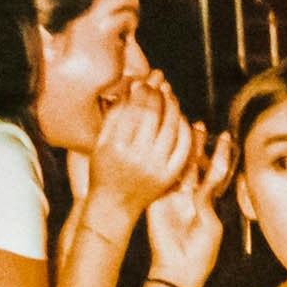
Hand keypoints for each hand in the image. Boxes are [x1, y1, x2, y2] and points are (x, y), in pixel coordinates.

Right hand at [94, 56, 203, 224]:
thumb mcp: (101, 141)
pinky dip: (184, 128)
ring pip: (172, 128)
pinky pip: (184, 147)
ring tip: (170, 95)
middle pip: (154, 115)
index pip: (135, 109)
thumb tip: (135, 85)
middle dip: (159, 94)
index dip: (144, 91)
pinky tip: (179, 118)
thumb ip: (117, 113)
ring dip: (173, 107)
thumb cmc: (103, 169)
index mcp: (117, 146)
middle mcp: (138, 157)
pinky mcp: (169, 176)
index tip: (147, 81)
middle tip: (160, 83)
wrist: (113, 205)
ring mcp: (156, 168)